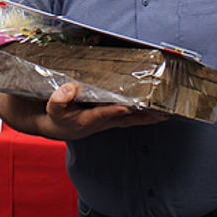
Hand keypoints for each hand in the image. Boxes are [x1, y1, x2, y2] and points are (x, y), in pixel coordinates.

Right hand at [42, 82, 166, 140]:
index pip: (103, 114)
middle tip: (160, 115)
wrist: (58, 127)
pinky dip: (141, 115)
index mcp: (87, 120)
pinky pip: (129, 118)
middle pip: (125, 120)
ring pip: (130, 120)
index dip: (115, 110)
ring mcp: (107, 121)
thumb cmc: (57, 116)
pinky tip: (152, 111)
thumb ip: (59, 99)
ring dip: (146, 117)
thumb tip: (70, 89)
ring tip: (163, 114)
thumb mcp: (53, 108)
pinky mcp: (110, 119)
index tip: (127, 107)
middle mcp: (101, 122)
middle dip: (142, 117)